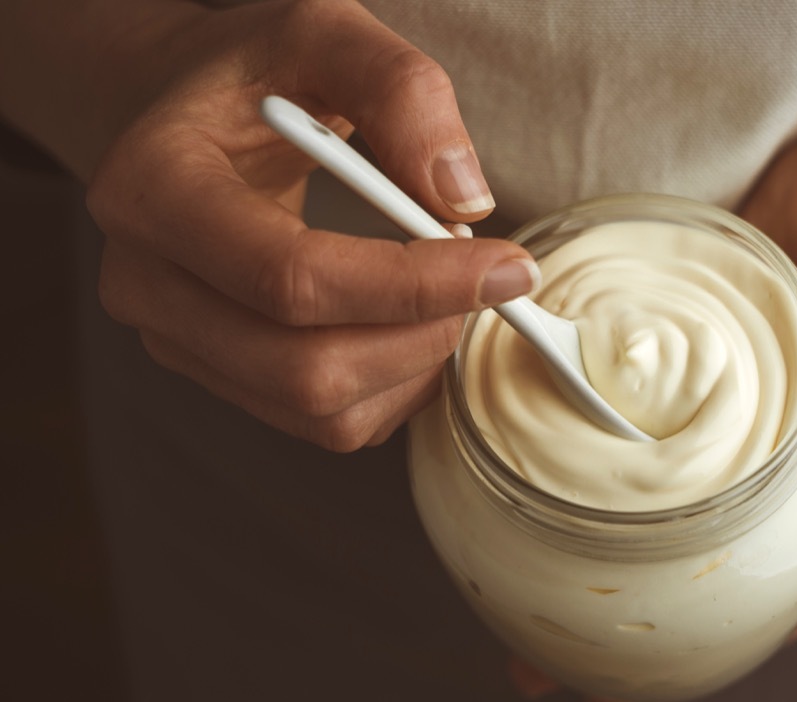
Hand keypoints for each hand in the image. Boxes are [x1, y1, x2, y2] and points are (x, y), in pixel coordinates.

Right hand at [84, 0, 537, 449]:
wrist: (182, 122)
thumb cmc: (252, 77)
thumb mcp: (324, 36)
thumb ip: (401, 93)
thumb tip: (463, 199)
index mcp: (156, 191)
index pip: (292, 277)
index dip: (414, 284)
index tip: (506, 268)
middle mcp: (147, 285)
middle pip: (306, 367)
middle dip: (423, 333)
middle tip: (482, 280)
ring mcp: (178, 343)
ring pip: (323, 410)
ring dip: (417, 364)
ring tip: (446, 294)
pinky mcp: (221, 377)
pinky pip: (329, 425)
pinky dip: (397, 387)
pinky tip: (412, 325)